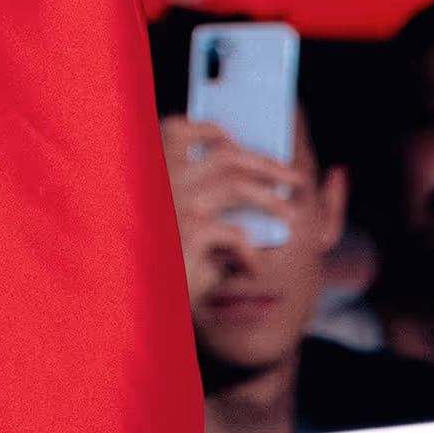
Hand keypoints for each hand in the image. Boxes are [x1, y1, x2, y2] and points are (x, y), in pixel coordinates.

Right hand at [158, 116, 298, 308]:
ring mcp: (175, 205)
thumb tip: (245, 176)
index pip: (177, 130)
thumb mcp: (171, 223)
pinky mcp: (189, 235)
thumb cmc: (159, 263)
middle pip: (224, 156)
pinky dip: (251, 250)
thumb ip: (197, 196)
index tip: (238, 142)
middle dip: (265, 164)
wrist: (141, 302)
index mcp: (153, 172)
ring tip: (291, 216)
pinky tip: (252, 265)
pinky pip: (236, 232)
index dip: (211, 129)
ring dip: (272, 200)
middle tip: (292, 178)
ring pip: (237, 186)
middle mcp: (162, 182)